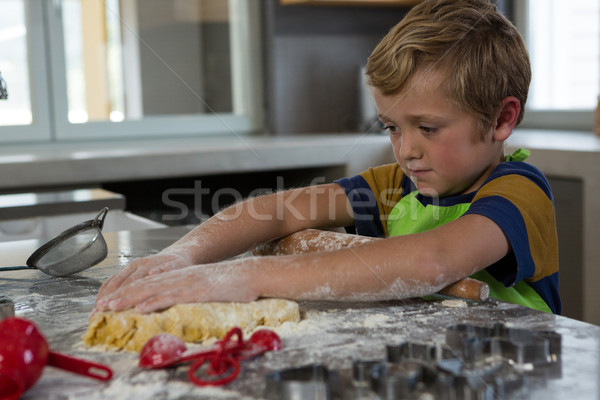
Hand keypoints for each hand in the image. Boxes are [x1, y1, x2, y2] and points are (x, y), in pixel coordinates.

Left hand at [96, 259, 258, 313]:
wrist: (251, 273)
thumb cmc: (231, 283)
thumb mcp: (205, 285)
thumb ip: (189, 291)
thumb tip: (176, 301)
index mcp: (180, 276)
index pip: (149, 283)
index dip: (128, 291)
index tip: (110, 301)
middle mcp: (179, 277)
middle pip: (145, 285)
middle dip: (121, 295)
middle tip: (101, 306)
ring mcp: (187, 282)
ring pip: (153, 290)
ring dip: (130, 299)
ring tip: (112, 307)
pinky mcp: (196, 290)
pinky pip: (171, 296)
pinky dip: (154, 302)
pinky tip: (141, 308)